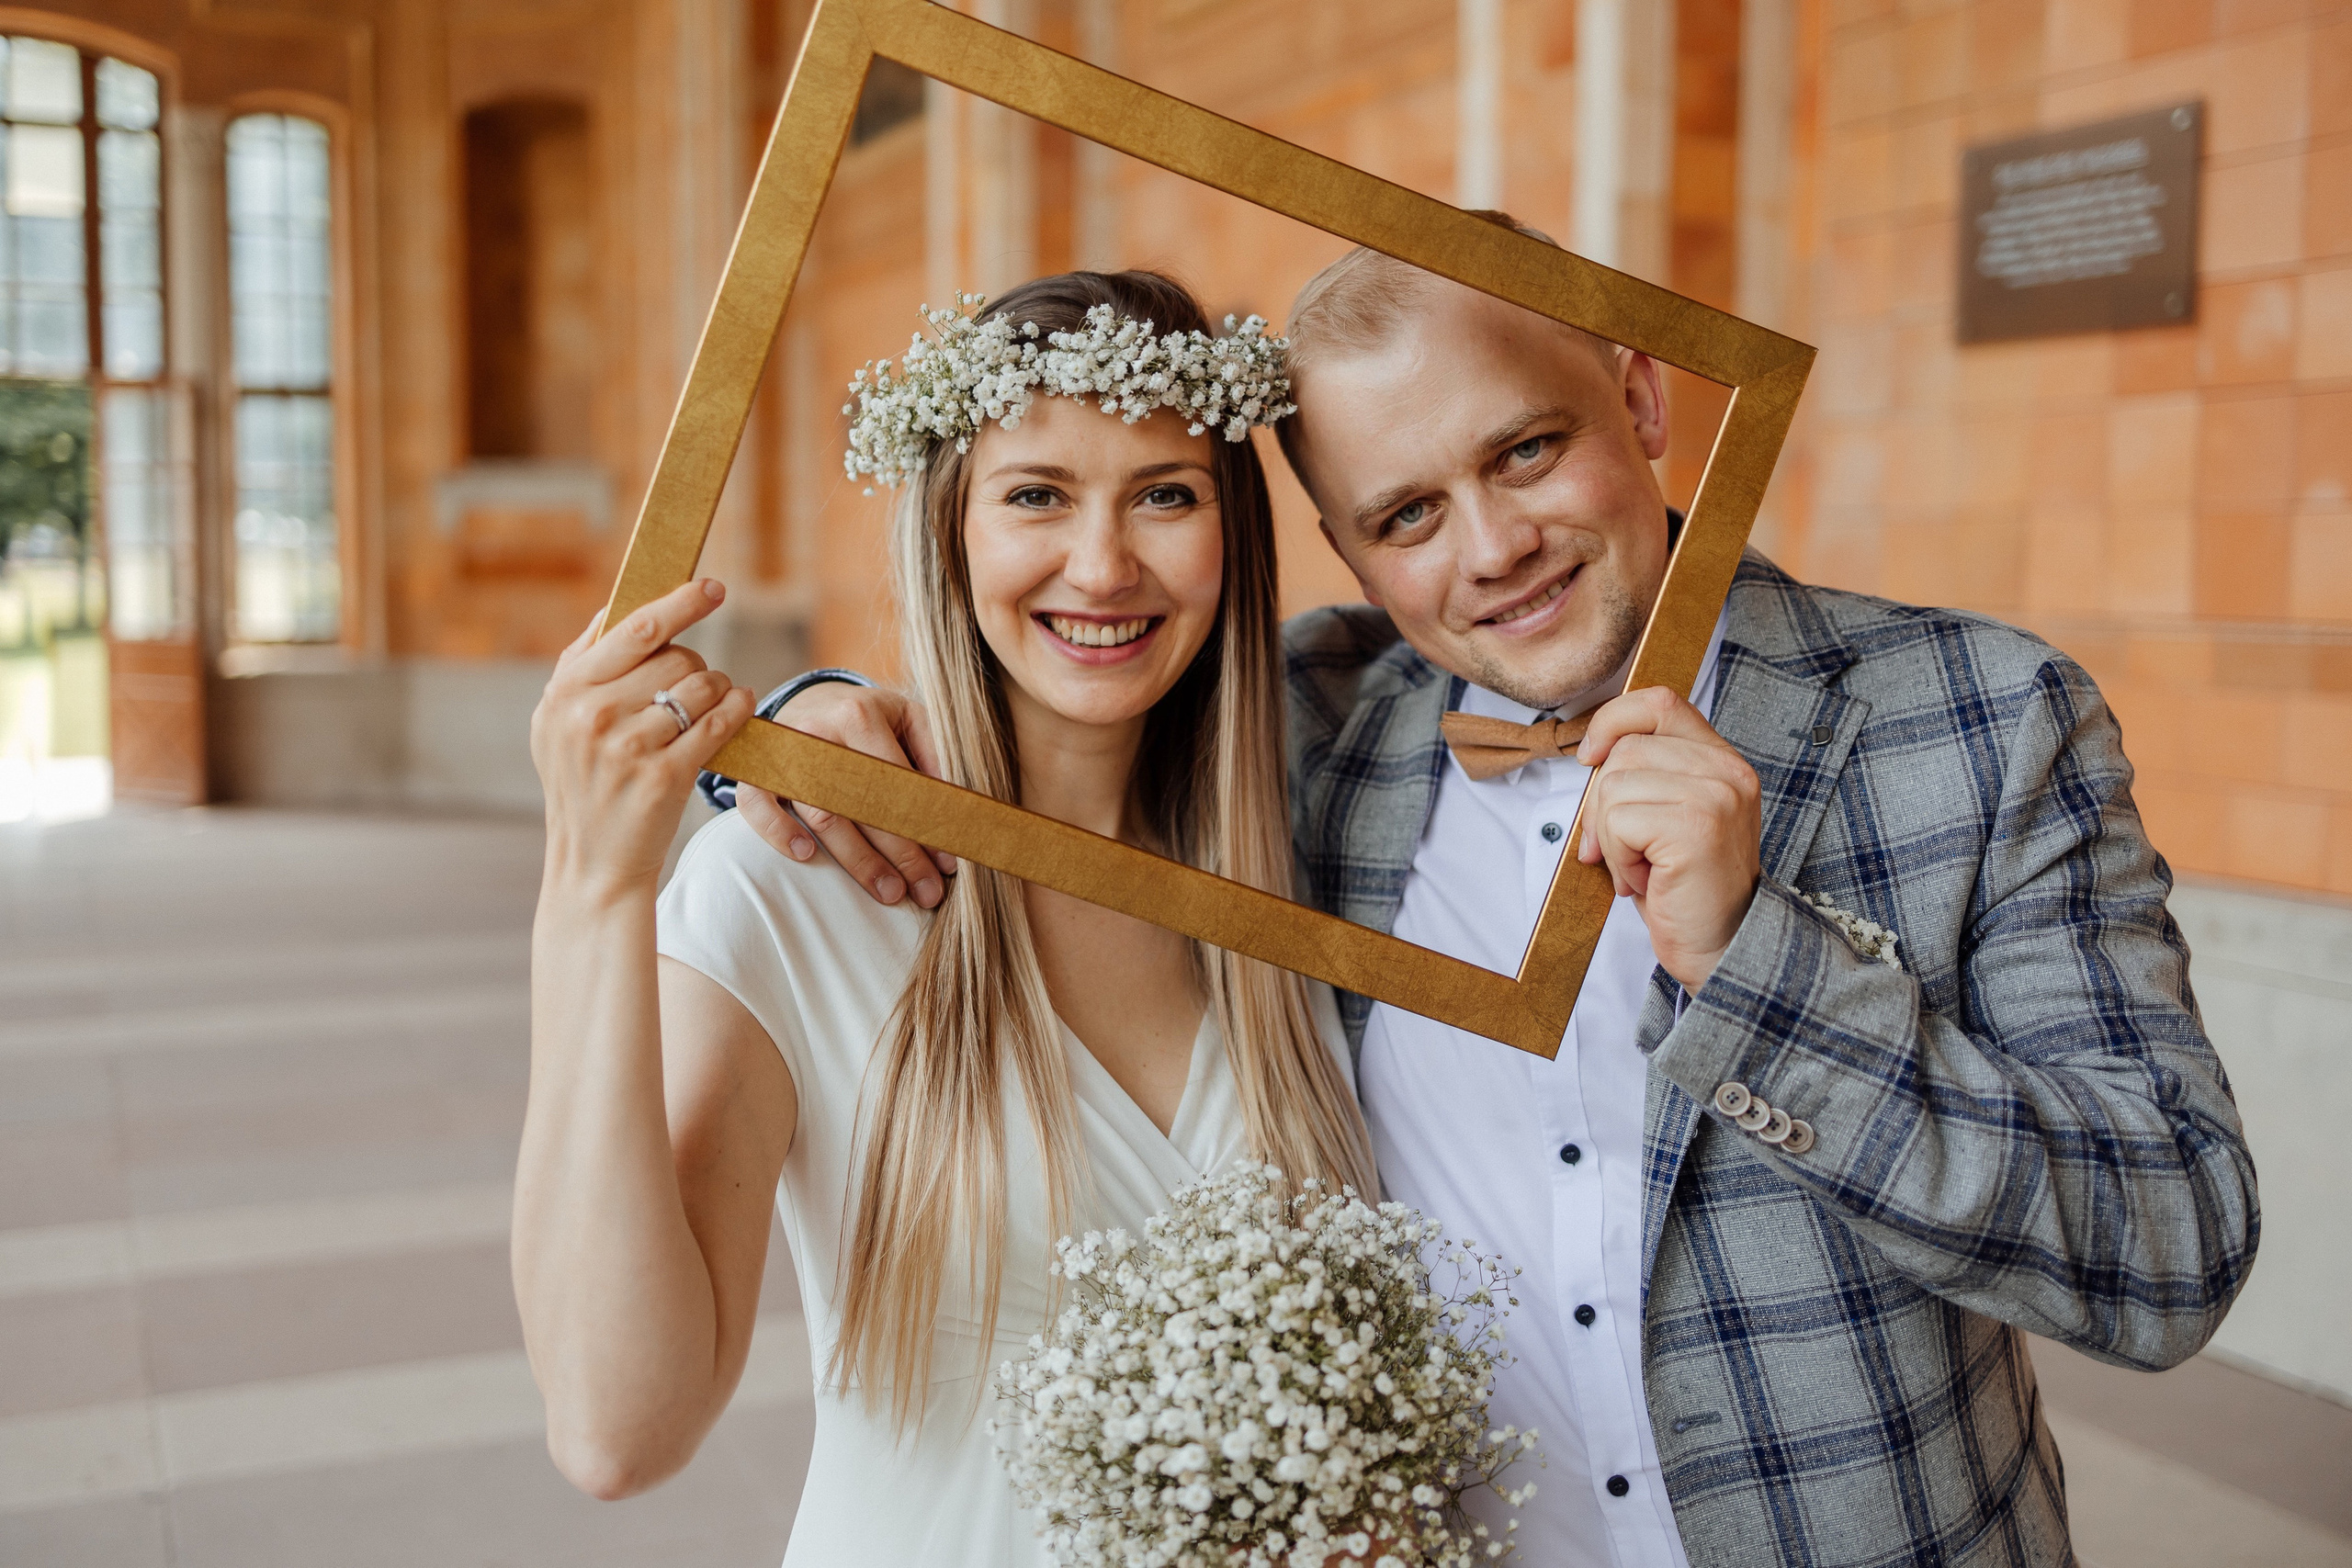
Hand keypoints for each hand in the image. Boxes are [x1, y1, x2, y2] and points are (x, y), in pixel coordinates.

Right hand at [531, 580, 755, 900]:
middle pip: (676, 657)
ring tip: (713, 704)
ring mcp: (627, 747)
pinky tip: (739, 708)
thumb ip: (581, 666)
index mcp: (565, 692)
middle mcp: (591, 715)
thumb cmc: (582, 784)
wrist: (591, 864)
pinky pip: (718, 724)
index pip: (634, 630)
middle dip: (696, 666)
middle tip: (697, 686)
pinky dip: (736, 711)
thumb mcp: (556, 725)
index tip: (712, 588)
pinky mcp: (664, 776)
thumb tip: (614, 605)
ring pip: (702, 688)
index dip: (680, 603)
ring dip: (719, 690)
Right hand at [737, 682, 955, 908]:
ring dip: (859, 862)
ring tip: (890, 893)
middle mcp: (818, 733)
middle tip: (926, 892)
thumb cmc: (873, 718)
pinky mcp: (757, 771)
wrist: (815, 702)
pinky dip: (778, 832)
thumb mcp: (910, 719)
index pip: (898, 782)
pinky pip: (757, 806)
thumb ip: (935, 753)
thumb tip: (957, 805)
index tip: (947, 863)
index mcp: (860, 715)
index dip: (925, 825)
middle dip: (901, 855)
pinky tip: (807, 858)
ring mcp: (784, 753)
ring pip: (823, 816)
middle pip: (865, 805)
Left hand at [1574, 685, 1761, 991]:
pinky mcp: (1697, 827)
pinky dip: (1618, 857)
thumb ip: (1643, 775)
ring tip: (1643, 867)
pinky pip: (1618, 821)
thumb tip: (1589, 756)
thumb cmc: (1685, 887)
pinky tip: (1648, 879)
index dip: (1613, 720)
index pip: (1659, 702)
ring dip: (1610, 838)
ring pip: (1614, 787)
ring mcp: (1716, 796)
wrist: (1721, 947)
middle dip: (1603, 806)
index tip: (1591, 758)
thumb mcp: (1664, 816)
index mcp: (1721, 760)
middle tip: (1625, 851)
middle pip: (1624, 751)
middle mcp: (1727, 770)